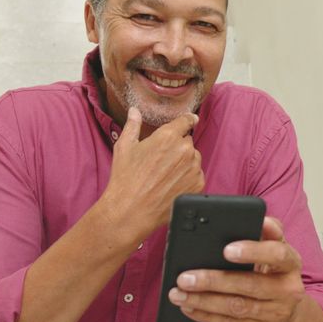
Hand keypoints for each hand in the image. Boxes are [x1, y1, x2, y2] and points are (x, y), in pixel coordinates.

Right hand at [99, 106, 203, 241]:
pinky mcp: (198, 184)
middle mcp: (184, 150)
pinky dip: (188, 177)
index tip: (190, 120)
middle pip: (187, 141)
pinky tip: (171, 184)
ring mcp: (193, 167)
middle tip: (162, 160)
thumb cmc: (126, 179)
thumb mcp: (124, 147)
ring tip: (165, 174)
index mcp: (168, 136)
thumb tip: (135, 111)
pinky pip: (197, 174)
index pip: (186, 120)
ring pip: (193, 157)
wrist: (132, 209)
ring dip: (184, 162)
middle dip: (178, 146)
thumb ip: (133, 125)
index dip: (187, 120)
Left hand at [168, 216, 306, 321]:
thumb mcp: (276, 252)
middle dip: (214, 280)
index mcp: (290, 263)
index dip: (253, 251)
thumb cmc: (274, 275)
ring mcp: (274, 312)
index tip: (227, 250)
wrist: (287, 318)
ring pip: (235, 306)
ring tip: (178, 293)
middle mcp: (287, 289)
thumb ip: (268, 233)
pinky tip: (188, 307)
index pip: (277, 254)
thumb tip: (259, 218)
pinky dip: (205, 315)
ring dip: (203, 300)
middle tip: (185, 277)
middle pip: (250, 284)